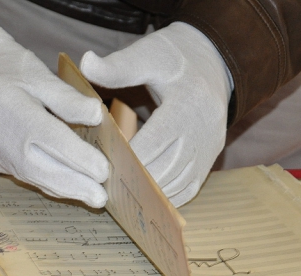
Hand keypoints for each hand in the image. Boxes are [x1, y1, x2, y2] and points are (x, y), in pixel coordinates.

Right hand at [0, 25, 108, 207]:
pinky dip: (41, 179)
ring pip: (28, 176)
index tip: (104, 171)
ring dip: (60, 188)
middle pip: (40, 169)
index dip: (80, 158)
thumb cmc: (1, 65)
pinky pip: (14, 173)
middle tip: (101, 198)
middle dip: (73, 186)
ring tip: (88, 195)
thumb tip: (97, 117)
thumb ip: (67, 98)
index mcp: (12, 107)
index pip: (52, 140)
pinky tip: (61, 183)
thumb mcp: (37, 72)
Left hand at [80, 22, 232, 206]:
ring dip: (148, 192)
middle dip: (133, 180)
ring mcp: (209, 148)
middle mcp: (202, 131)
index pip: (153, 142)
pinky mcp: (211, 157)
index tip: (100, 165)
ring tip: (119, 193)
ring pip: (176, 183)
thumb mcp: (148, 53)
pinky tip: (144, 197)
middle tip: (104, 185)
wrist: (215, 61)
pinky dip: (166, 196)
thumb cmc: (176, 56)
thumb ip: (117, 66)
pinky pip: (189, 187)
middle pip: (164, 169)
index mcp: (186, 104)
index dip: (126, 158)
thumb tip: (85, 63)